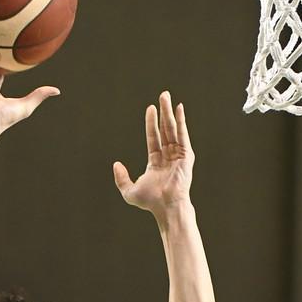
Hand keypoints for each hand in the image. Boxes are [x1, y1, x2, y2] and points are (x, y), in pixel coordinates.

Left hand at [113, 91, 193, 219]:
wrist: (166, 206)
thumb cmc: (150, 202)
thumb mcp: (129, 191)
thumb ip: (121, 178)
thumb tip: (116, 164)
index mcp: (156, 162)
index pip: (153, 138)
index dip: (151, 123)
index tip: (150, 109)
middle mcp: (168, 157)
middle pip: (165, 129)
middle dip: (163, 112)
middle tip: (162, 95)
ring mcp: (178, 155)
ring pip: (173, 129)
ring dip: (170, 112)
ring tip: (166, 96)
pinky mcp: (186, 156)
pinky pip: (183, 135)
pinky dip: (181, 121)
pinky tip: (179, 109)